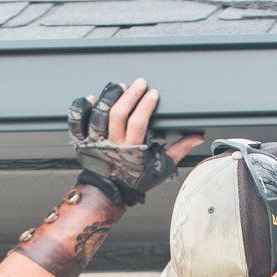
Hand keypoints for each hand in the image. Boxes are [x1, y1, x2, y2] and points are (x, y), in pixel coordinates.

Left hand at [68, 77, 204, 206]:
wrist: (109, 193)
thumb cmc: (135, 179)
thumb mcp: (161, 167)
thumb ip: (179, 150)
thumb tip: (198, 136)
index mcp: (132, 150)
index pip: (138, 123)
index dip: (145, 106)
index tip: (153, 93)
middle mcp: (112, 144)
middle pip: (118, 115)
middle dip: (129, 95)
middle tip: (139, 83)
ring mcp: (95, 142)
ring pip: (98, 115)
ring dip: (108, 98)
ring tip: (119, 86)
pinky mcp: (83, 141)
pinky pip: (77, 123)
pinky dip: (81, 109)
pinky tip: (90, 97)